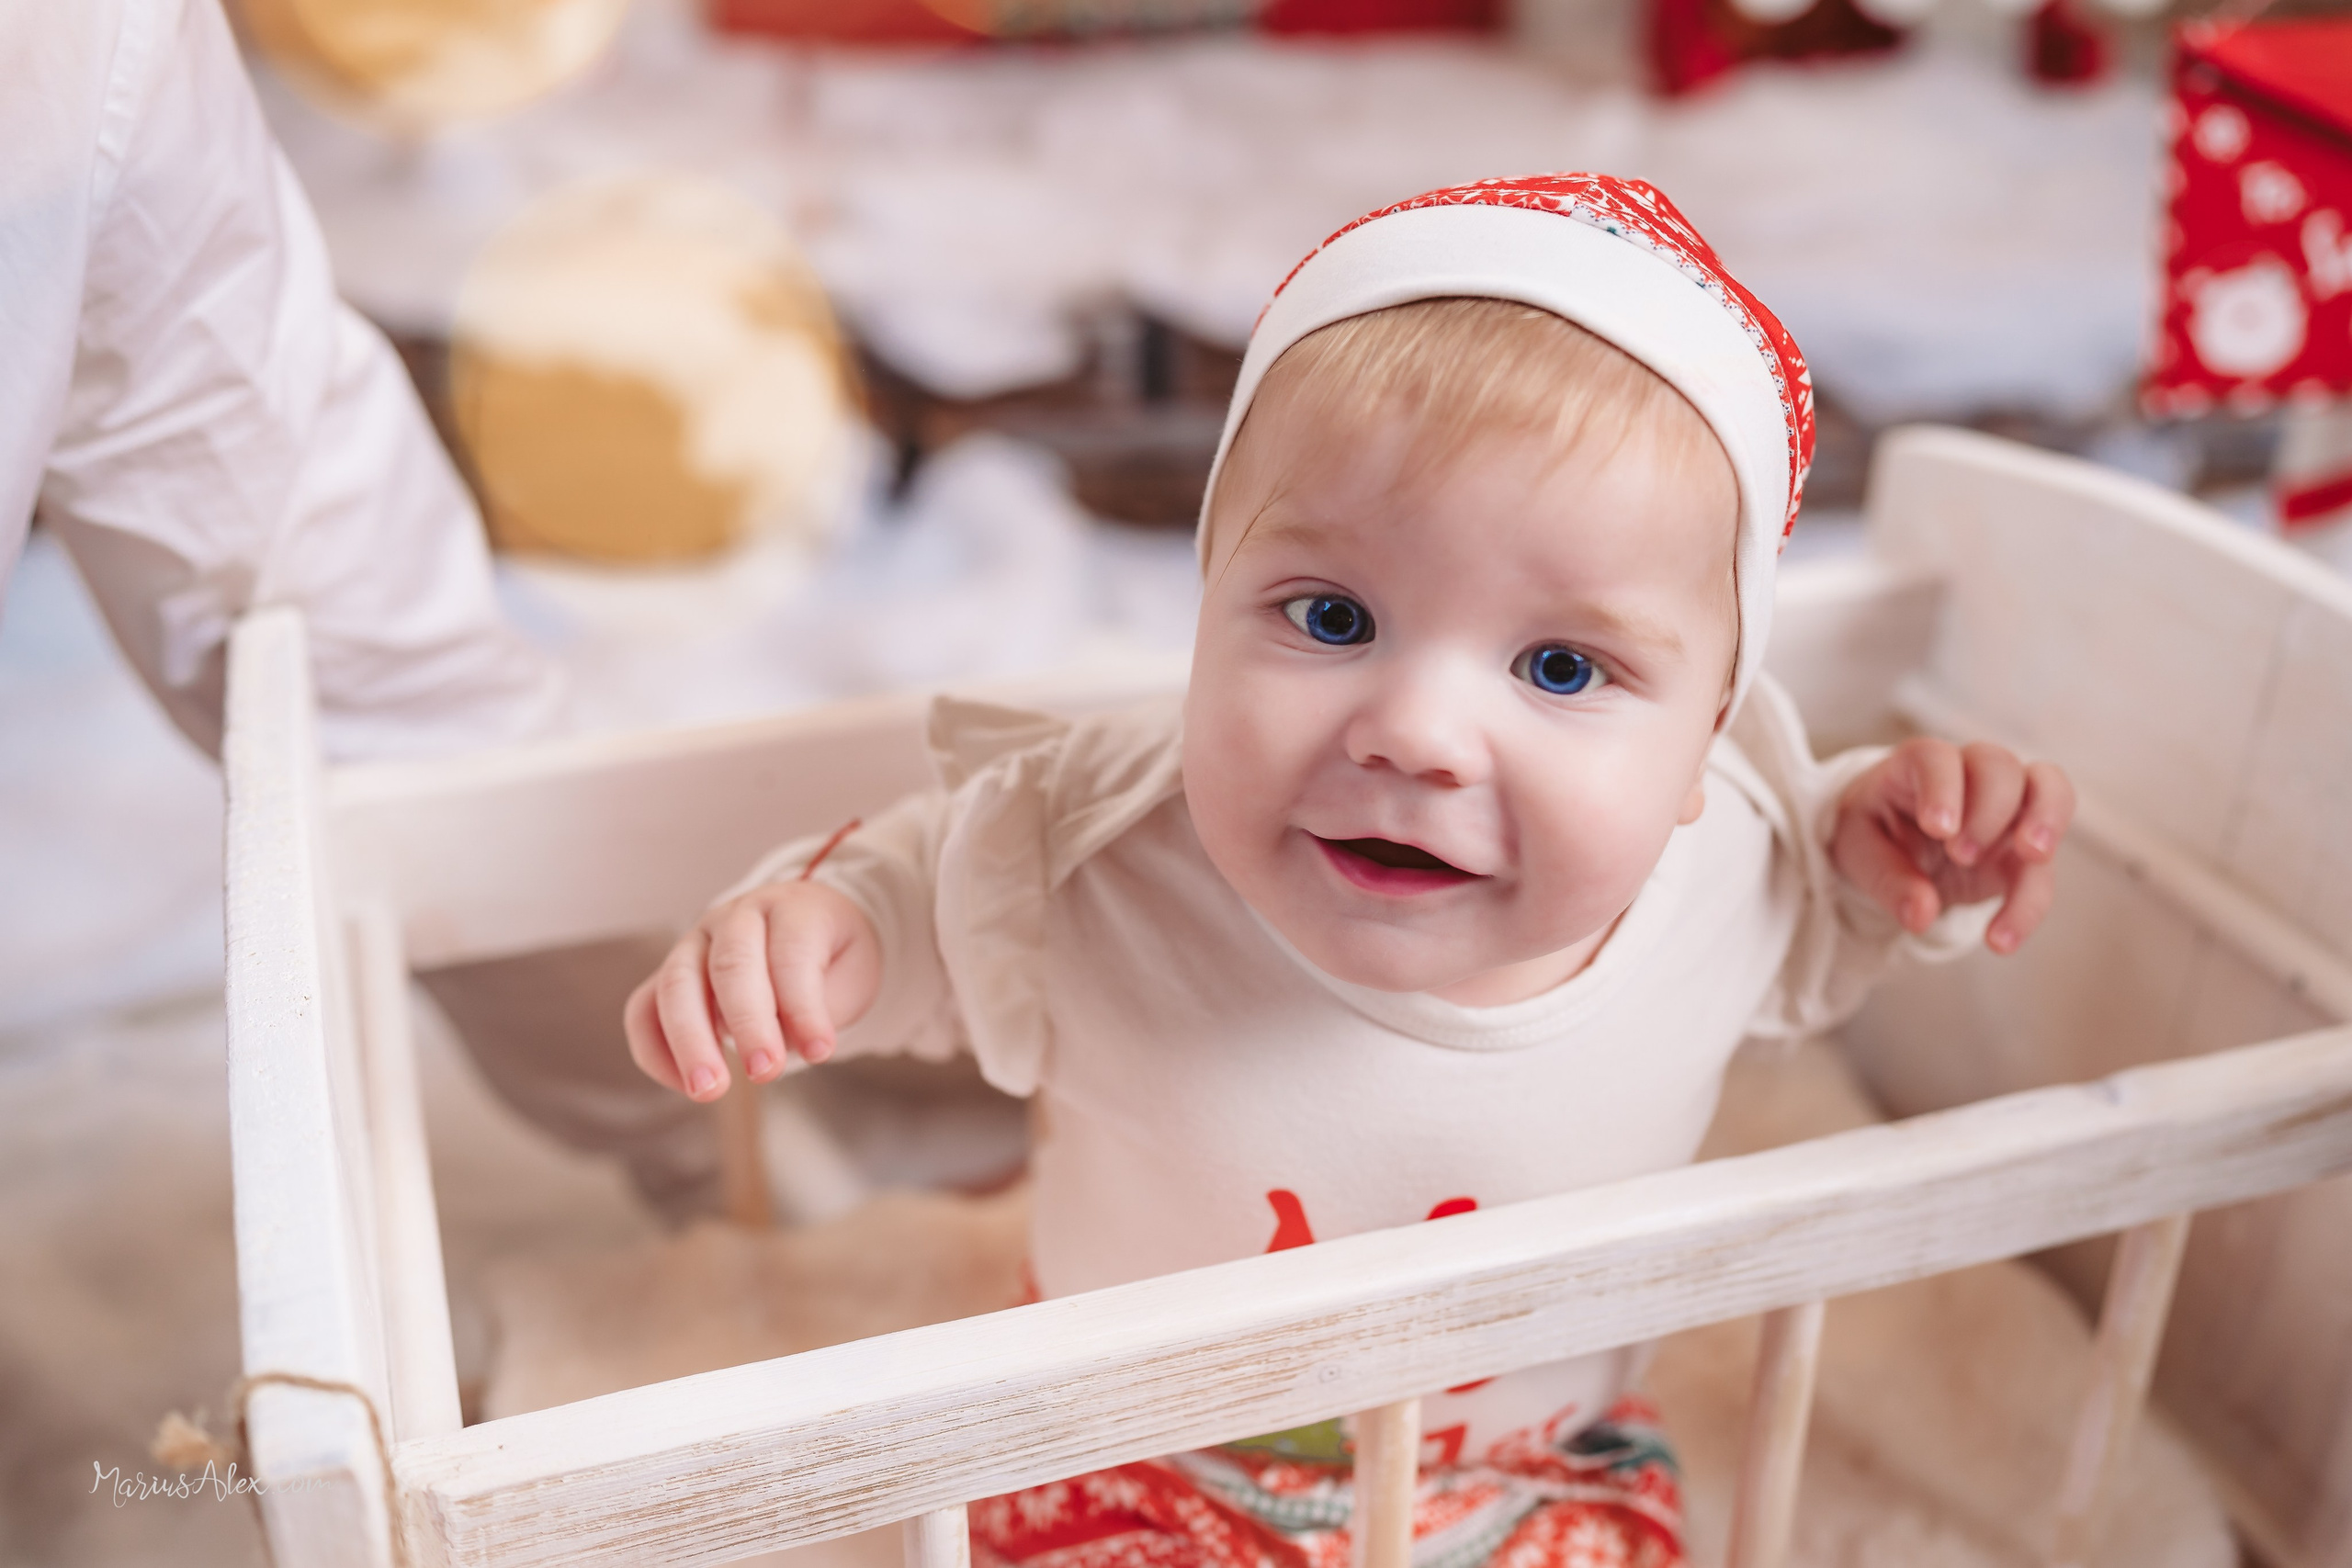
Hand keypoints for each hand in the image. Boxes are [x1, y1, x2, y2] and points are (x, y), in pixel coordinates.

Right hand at [624, 881, 881, 1102]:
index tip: (820, 1052)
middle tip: (764, 1072)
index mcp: (792, 908)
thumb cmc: (831, 957)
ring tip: (709, 1091)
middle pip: (730, 964)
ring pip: (676, 984)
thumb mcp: (850, 975)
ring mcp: (696, 941)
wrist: (808, 930)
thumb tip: (788, 1044)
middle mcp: (737, 917)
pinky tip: (685, 1086)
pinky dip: (655, 1050)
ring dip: (690, 1041)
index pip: (791, 953)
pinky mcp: (669, 973)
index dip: (803, 1005)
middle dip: (747, 1023)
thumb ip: (821, 1005)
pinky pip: (643, 1009)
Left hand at [1830, 738, 2075, 954]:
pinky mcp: (2024, 848)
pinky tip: (2001, 939)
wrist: (1895, 845)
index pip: (1937, 758)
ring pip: (2049, 790)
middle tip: (1960, 855)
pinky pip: (2043, 867)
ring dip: (2046, 821)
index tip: (1938, 828)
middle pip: (2000, 766)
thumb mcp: (1859, 852)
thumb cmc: (1875, 830)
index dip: (1943, 788)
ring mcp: (2007, 804)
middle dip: (1989, 809)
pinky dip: (2030, 902)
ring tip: (2032, 857)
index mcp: (1918, 764)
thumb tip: (1920, 916)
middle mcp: (1970, 773)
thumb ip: (1888, 880)